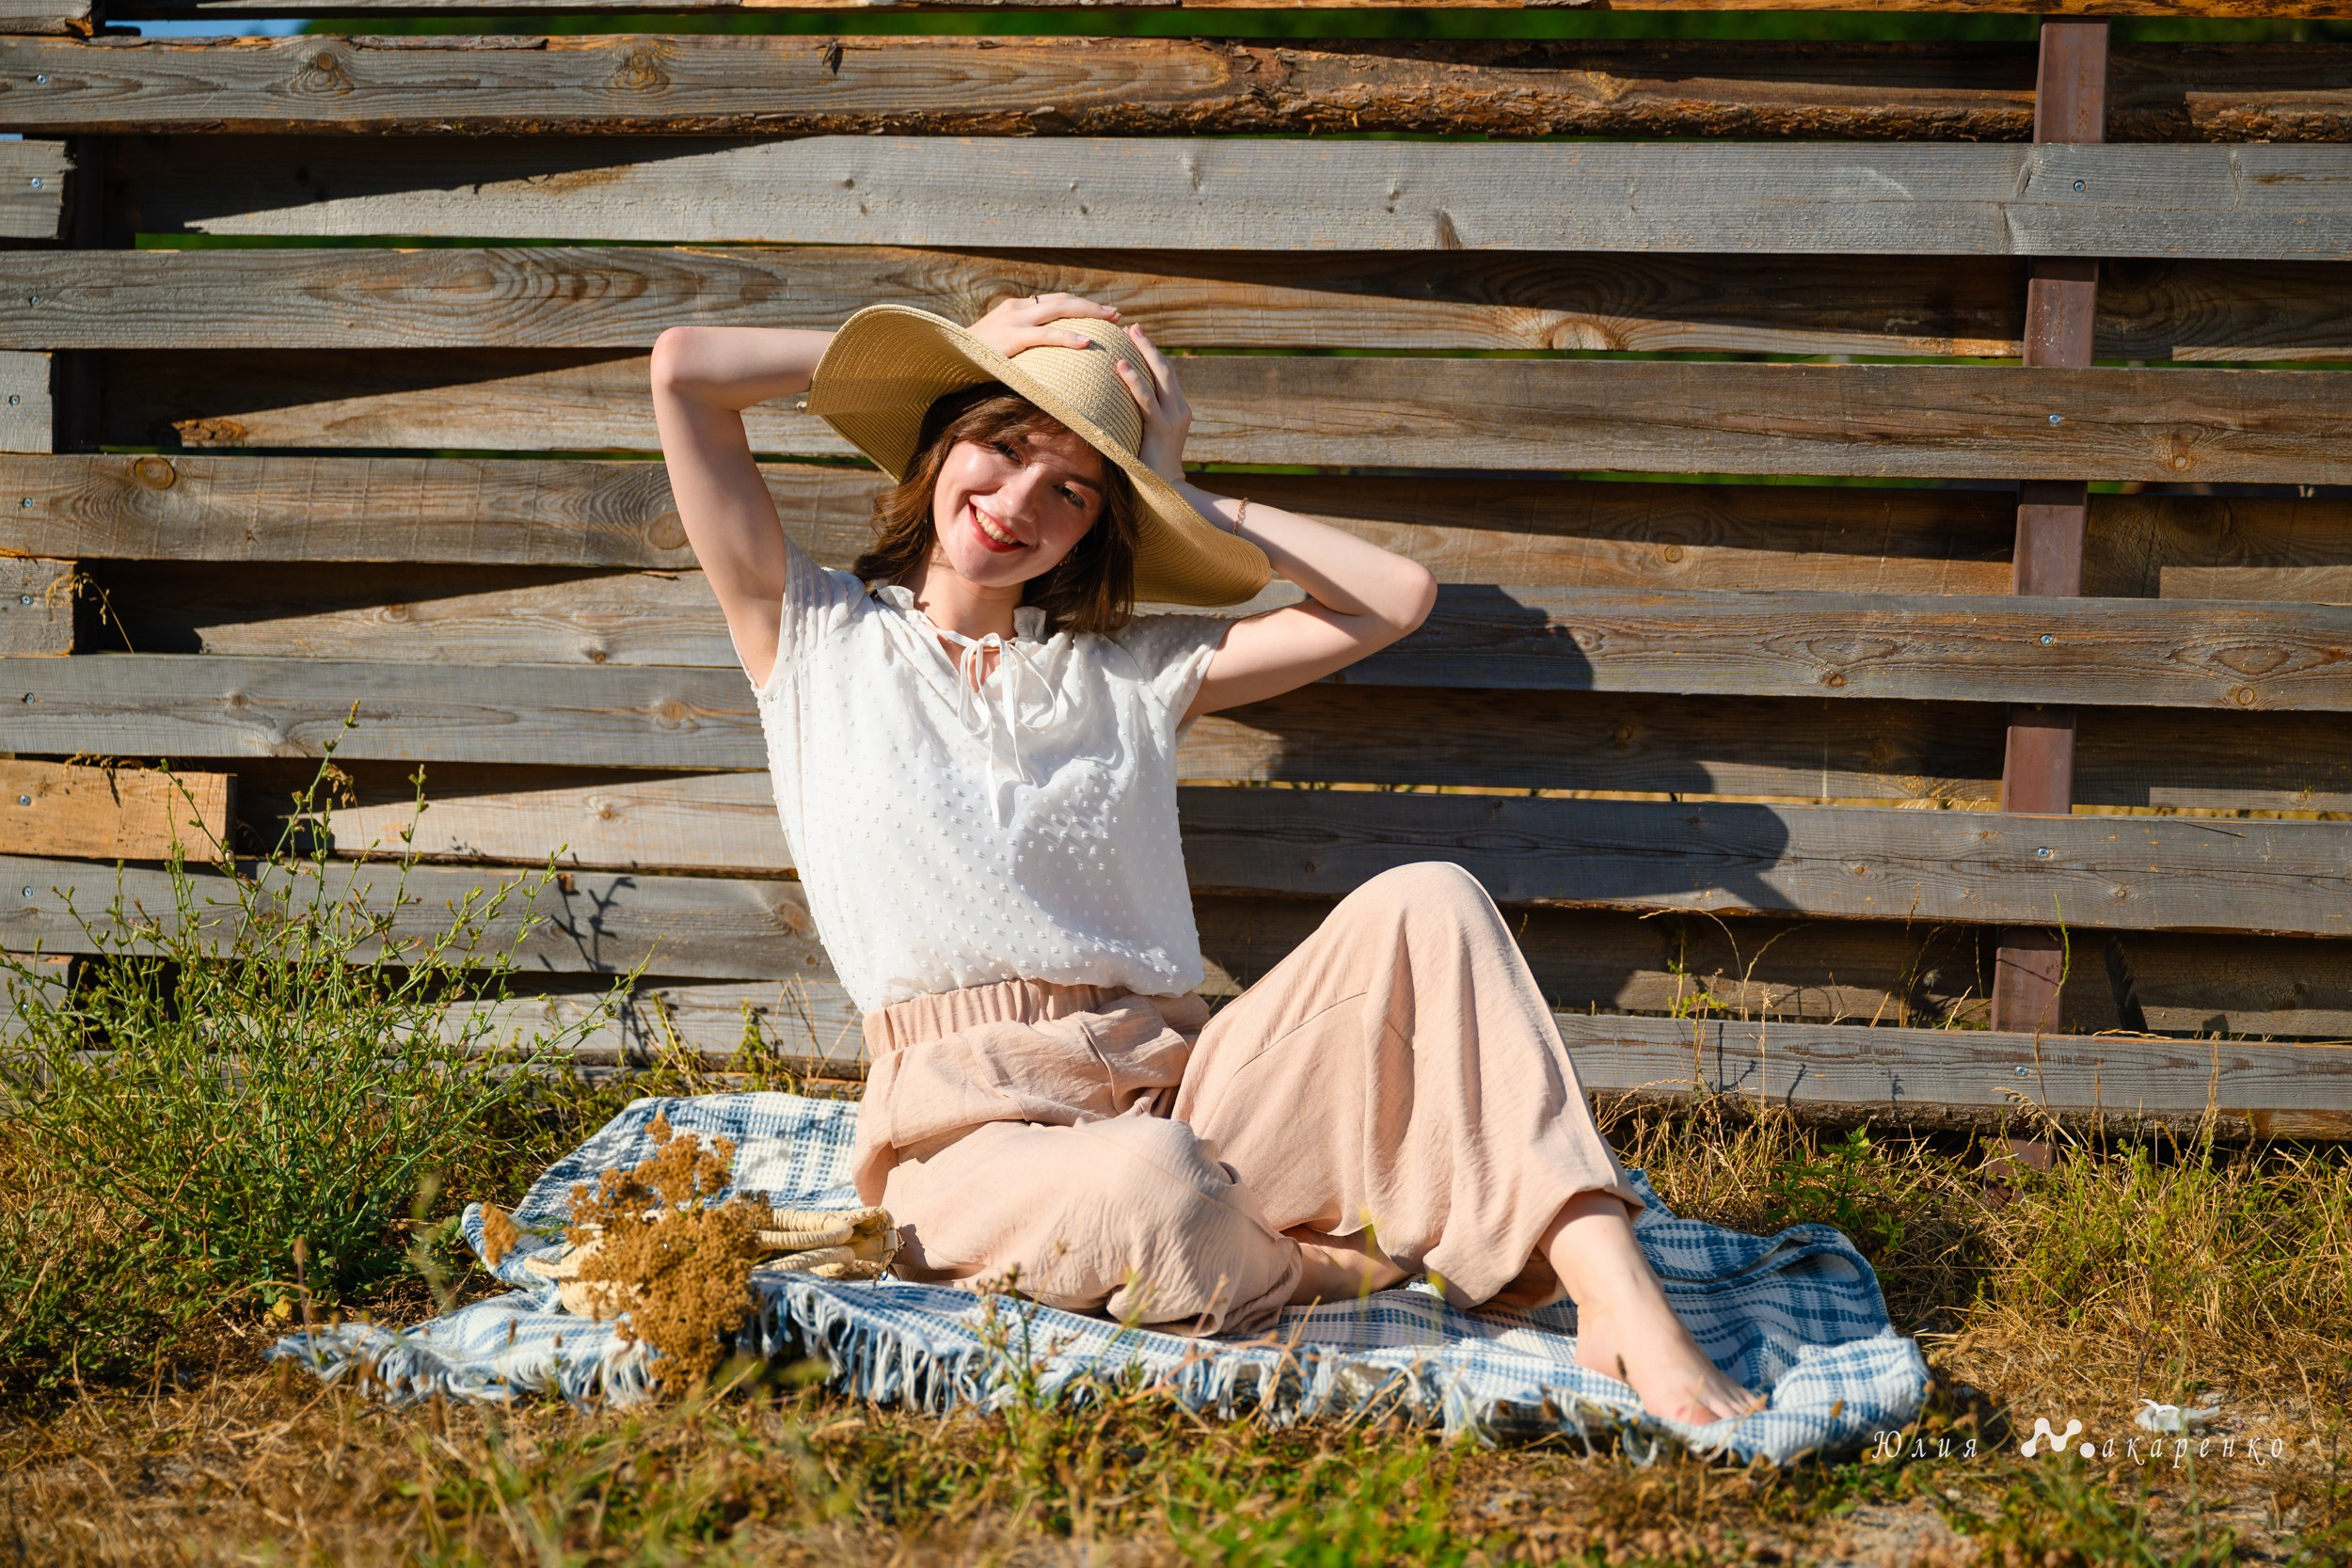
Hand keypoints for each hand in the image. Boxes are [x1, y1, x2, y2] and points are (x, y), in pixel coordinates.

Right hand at [967, 291, 1119, 358]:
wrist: (948, 358)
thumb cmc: (974, 358)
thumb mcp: (1000, 344)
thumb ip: (1021, 344)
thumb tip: (1044, 356)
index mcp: (1017, 308)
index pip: (1055, 301)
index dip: (1080, 306)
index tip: (1102, 313)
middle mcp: (1018, 308)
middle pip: (1063, 301)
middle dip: (1091, 307)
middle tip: (1115, 315)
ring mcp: (1015, 320)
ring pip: (1059, 310)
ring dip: (1088, 314)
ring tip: (1110, 321)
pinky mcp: (1012, 338)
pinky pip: (1046, 335)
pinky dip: (1068, 338)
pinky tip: (1087, 342)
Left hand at [1114, 323, 1190, 485]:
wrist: (1167, 492)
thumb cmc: (1151, 468)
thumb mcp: (1149, 437)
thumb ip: (1142, 419)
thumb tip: (1117, 405)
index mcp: (1179, 410)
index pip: (1166, 376)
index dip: (1153, 355)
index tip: (1137, 336)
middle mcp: (1180, 410)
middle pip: (1166, 369)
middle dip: (1149, 346)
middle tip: (1132, 327)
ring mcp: (1174, 418)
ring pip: (1160, 378)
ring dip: (1144, 353)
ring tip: (1129, 335)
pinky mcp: (1162, 428)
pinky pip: (1147, 400)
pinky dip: (1134, 381)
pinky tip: (1121, 366)